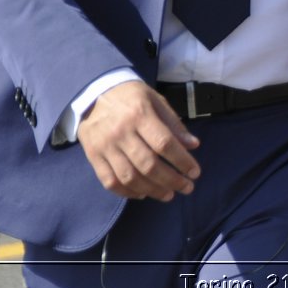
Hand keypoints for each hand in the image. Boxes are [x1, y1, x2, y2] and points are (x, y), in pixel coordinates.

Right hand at [79, 81, 200, 200]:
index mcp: (139, 114)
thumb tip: (193, 145)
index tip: (195, 173)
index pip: (164, 144)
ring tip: (168, 194)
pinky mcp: (93, 156)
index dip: (182, 161)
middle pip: (148, 164)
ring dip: (152, 190)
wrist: (94, 93)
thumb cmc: (131, 97)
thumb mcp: (155, 100)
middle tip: (187, 188)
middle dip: (171, 180)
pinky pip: (109, 181)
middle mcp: (121, 132)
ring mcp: (104, 146)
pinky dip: (127, 192)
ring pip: (129, 177)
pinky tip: (143, 194)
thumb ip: (173, 124)